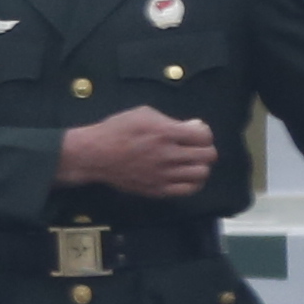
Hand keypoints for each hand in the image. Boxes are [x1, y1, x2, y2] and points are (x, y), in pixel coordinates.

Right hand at [54, 106, 217, 198]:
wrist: (96, 155)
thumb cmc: (118, 129)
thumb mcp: (144, 113)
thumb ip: (171, 120)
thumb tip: (193, 127)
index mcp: (166, 133)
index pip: (204, 136)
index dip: (204, 133)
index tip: (196, 132)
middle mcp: (169, 155)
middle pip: (208, 156)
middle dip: (205, 149)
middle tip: (196, 147)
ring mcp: (164, 174)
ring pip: (201, 174)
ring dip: (200, 166)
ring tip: (192, 162)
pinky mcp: (158, 189)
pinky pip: (188, 190)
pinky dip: (193, 182)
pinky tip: (185, 176)